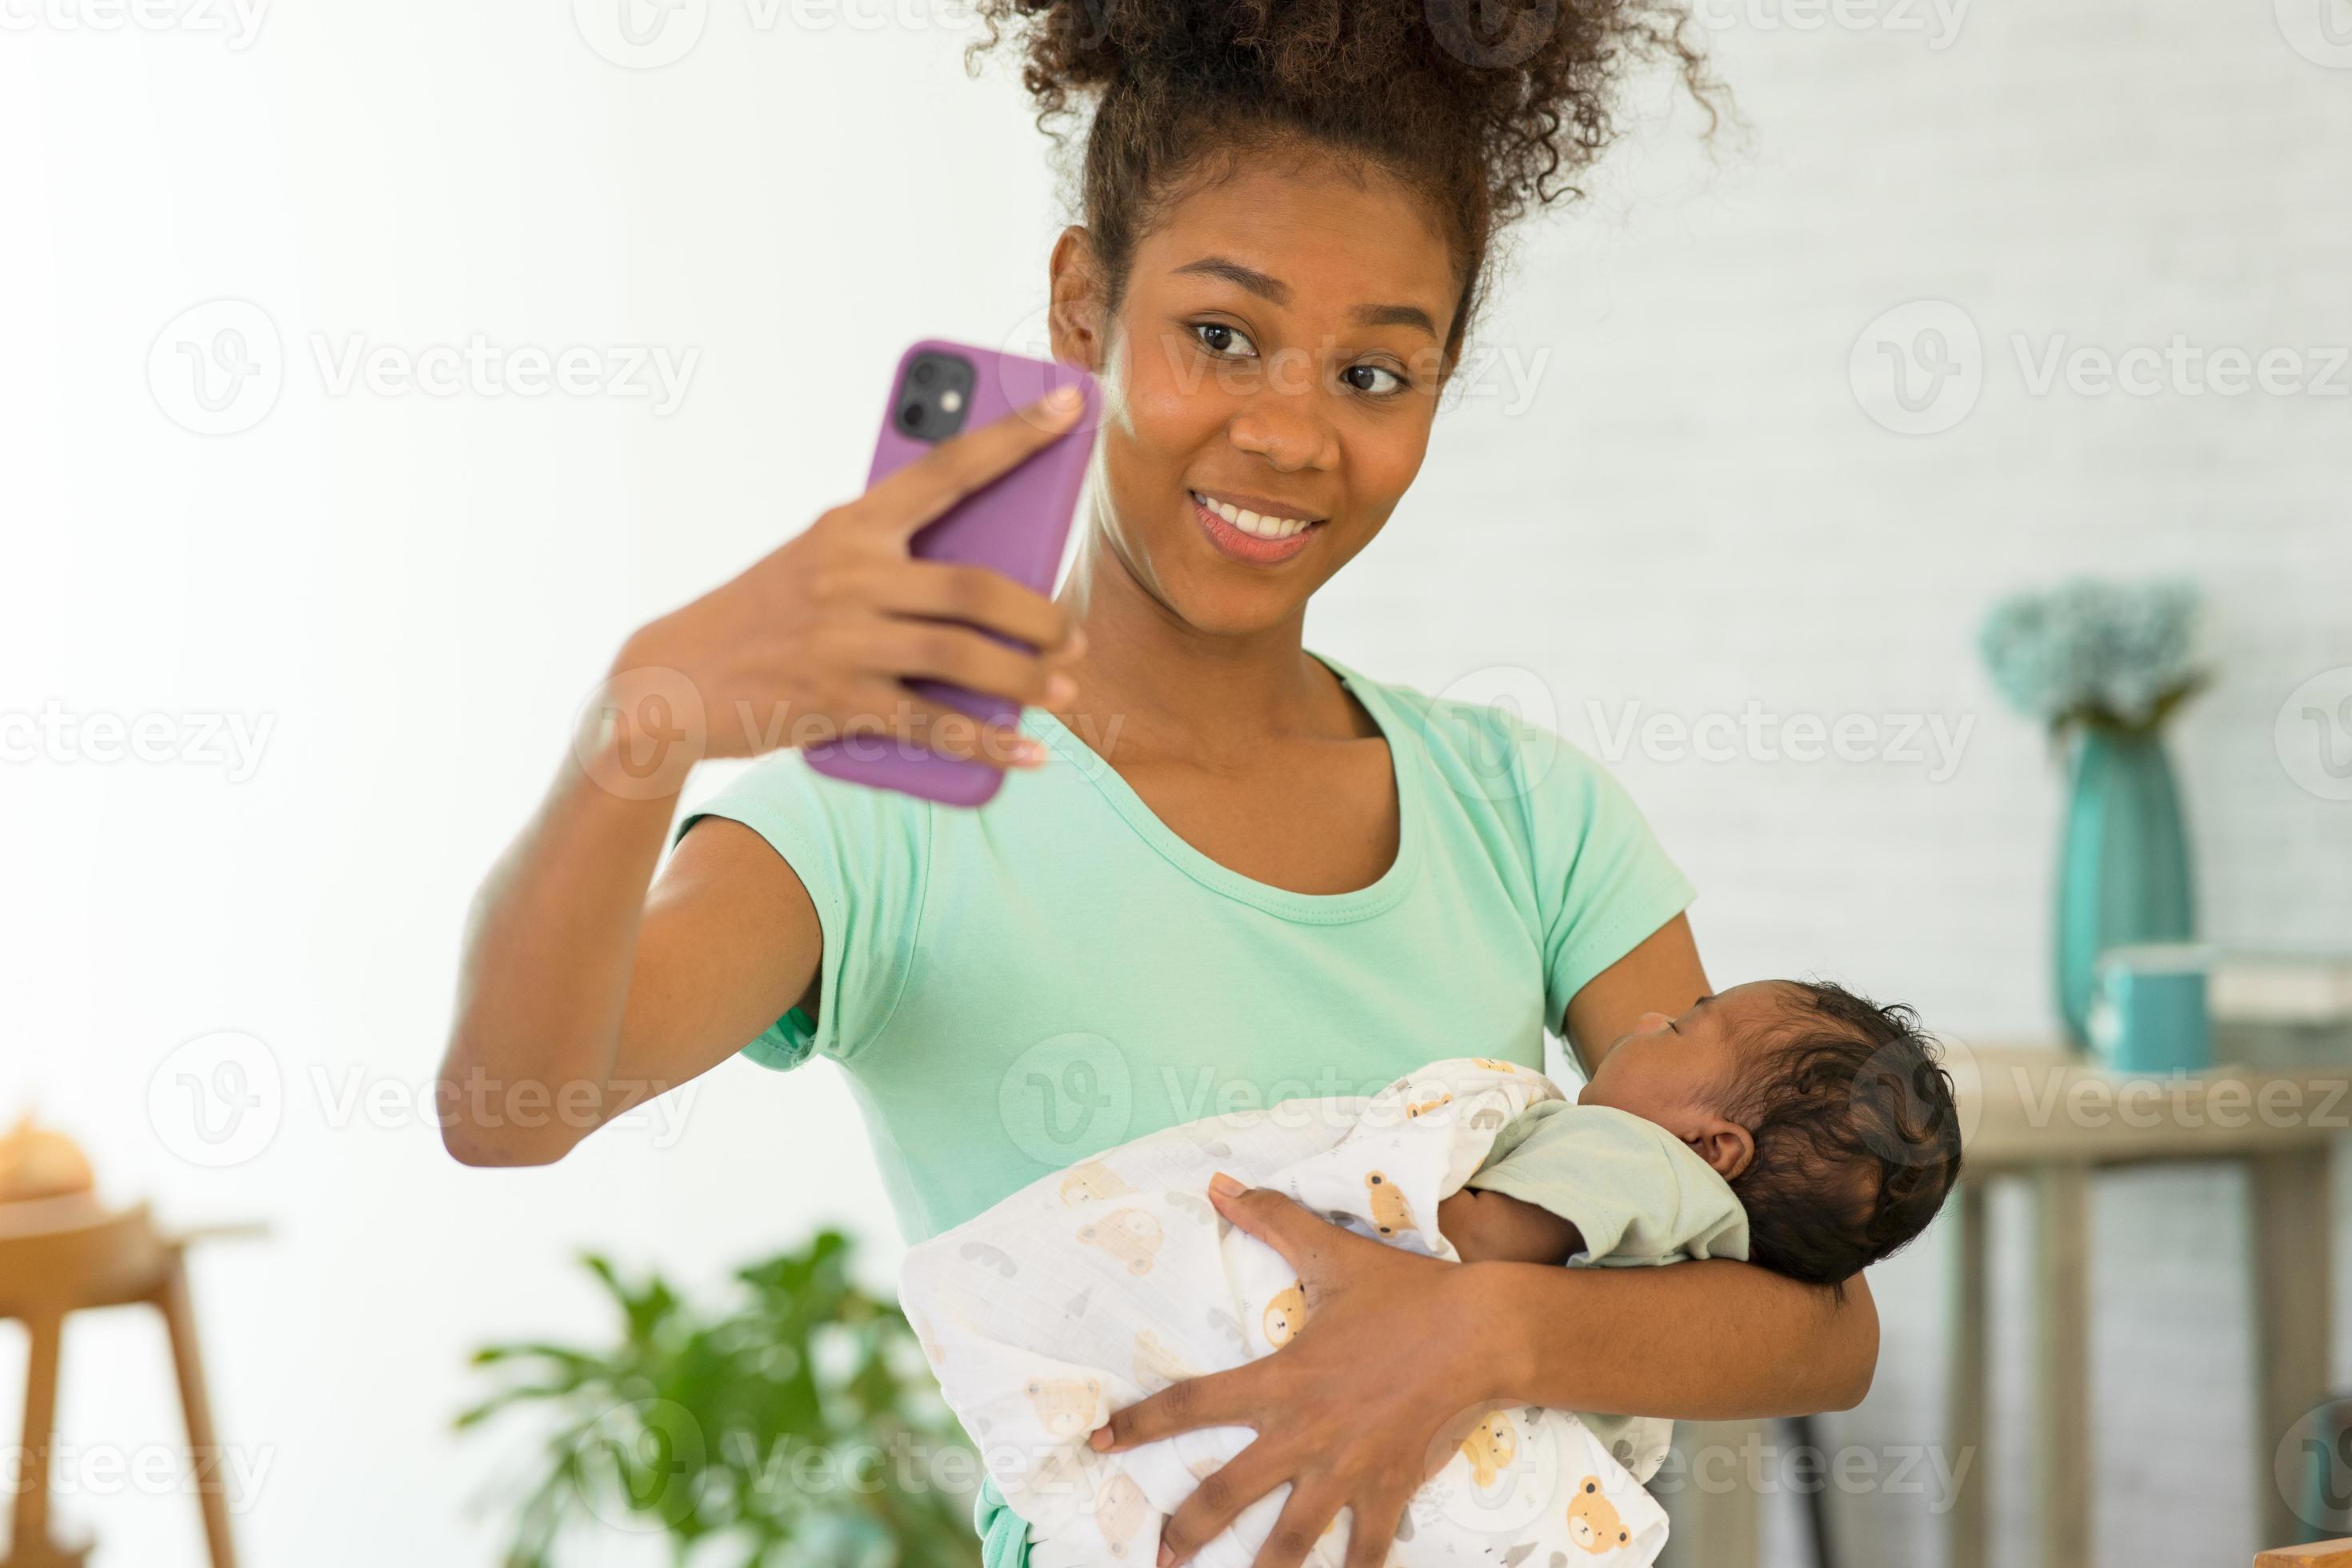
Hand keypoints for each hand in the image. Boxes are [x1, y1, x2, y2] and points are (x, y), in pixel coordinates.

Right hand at [610, 386, 1089, 771]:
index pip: (946, 468)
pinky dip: (991, 742)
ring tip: (1067, 687)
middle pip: (975, 586)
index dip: (1014, 435)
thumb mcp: (816, 563)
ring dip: (1029, 678)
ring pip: (965, 656)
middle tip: (1075, 633)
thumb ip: (886, 557)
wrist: (671, 678)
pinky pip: (935, 724)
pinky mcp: (839, 702)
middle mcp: (850, 575)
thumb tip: (990, 580)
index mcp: (849, 524)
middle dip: (1040, 614)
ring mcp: (844, 640)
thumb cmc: (763, 616)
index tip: (1069, 404)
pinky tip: (1028, 751)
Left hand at [1088, 1174, 1511, 1567]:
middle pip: (1227, 1492)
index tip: (1100, 1442)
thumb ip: (1271, 1218)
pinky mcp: (1390, 1489)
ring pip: (1291, 1538)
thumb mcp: (1330, 1252)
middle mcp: (1304, 1432)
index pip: (1192, 1403)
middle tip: (1158, 1559)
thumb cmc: (1404, 1293)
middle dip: (1187, 1530)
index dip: (1140, 1424)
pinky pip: (1367, 1550)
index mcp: (1280, 1379)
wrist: (1482, 1330)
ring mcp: (1347, 1468)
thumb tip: (1218, 1184)